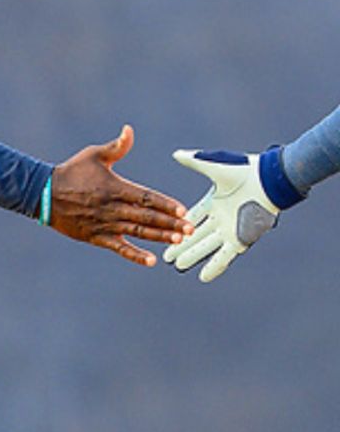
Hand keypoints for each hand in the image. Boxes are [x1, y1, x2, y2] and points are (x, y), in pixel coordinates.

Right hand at [49, 124, 192, 266]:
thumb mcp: (94, 155)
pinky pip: (119, 248)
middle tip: (190, 229)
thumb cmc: (71, 172)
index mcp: (115, 188)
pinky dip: (135, 255)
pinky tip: (151, 260)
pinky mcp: (96, 236)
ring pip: (137, 232)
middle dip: (170, 223)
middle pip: (147, 217)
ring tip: (178, 240)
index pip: (146, 198)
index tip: (183, 211)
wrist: (43, 193)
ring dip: (159, 237)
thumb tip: (129, 130)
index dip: (166, 204)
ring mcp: (105, 224)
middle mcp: (112, 208)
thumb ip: (117, 146)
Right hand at [162, 147, 298, 281]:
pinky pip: (226, 256)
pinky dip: (215, 266)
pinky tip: (204, 277)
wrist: (268, 180)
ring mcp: (230, 229)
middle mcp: (220, 218)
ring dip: (193, 256)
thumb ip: (194, 162)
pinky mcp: (241, 238)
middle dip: (180, 245)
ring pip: (207, 246)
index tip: (163, 231)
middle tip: (166, 256)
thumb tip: (176, 154)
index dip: (177, 224)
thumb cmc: (244, 170)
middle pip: (195, 235)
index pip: (192, 217)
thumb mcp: (213, 165)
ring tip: (178, 267)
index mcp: (214, 202)